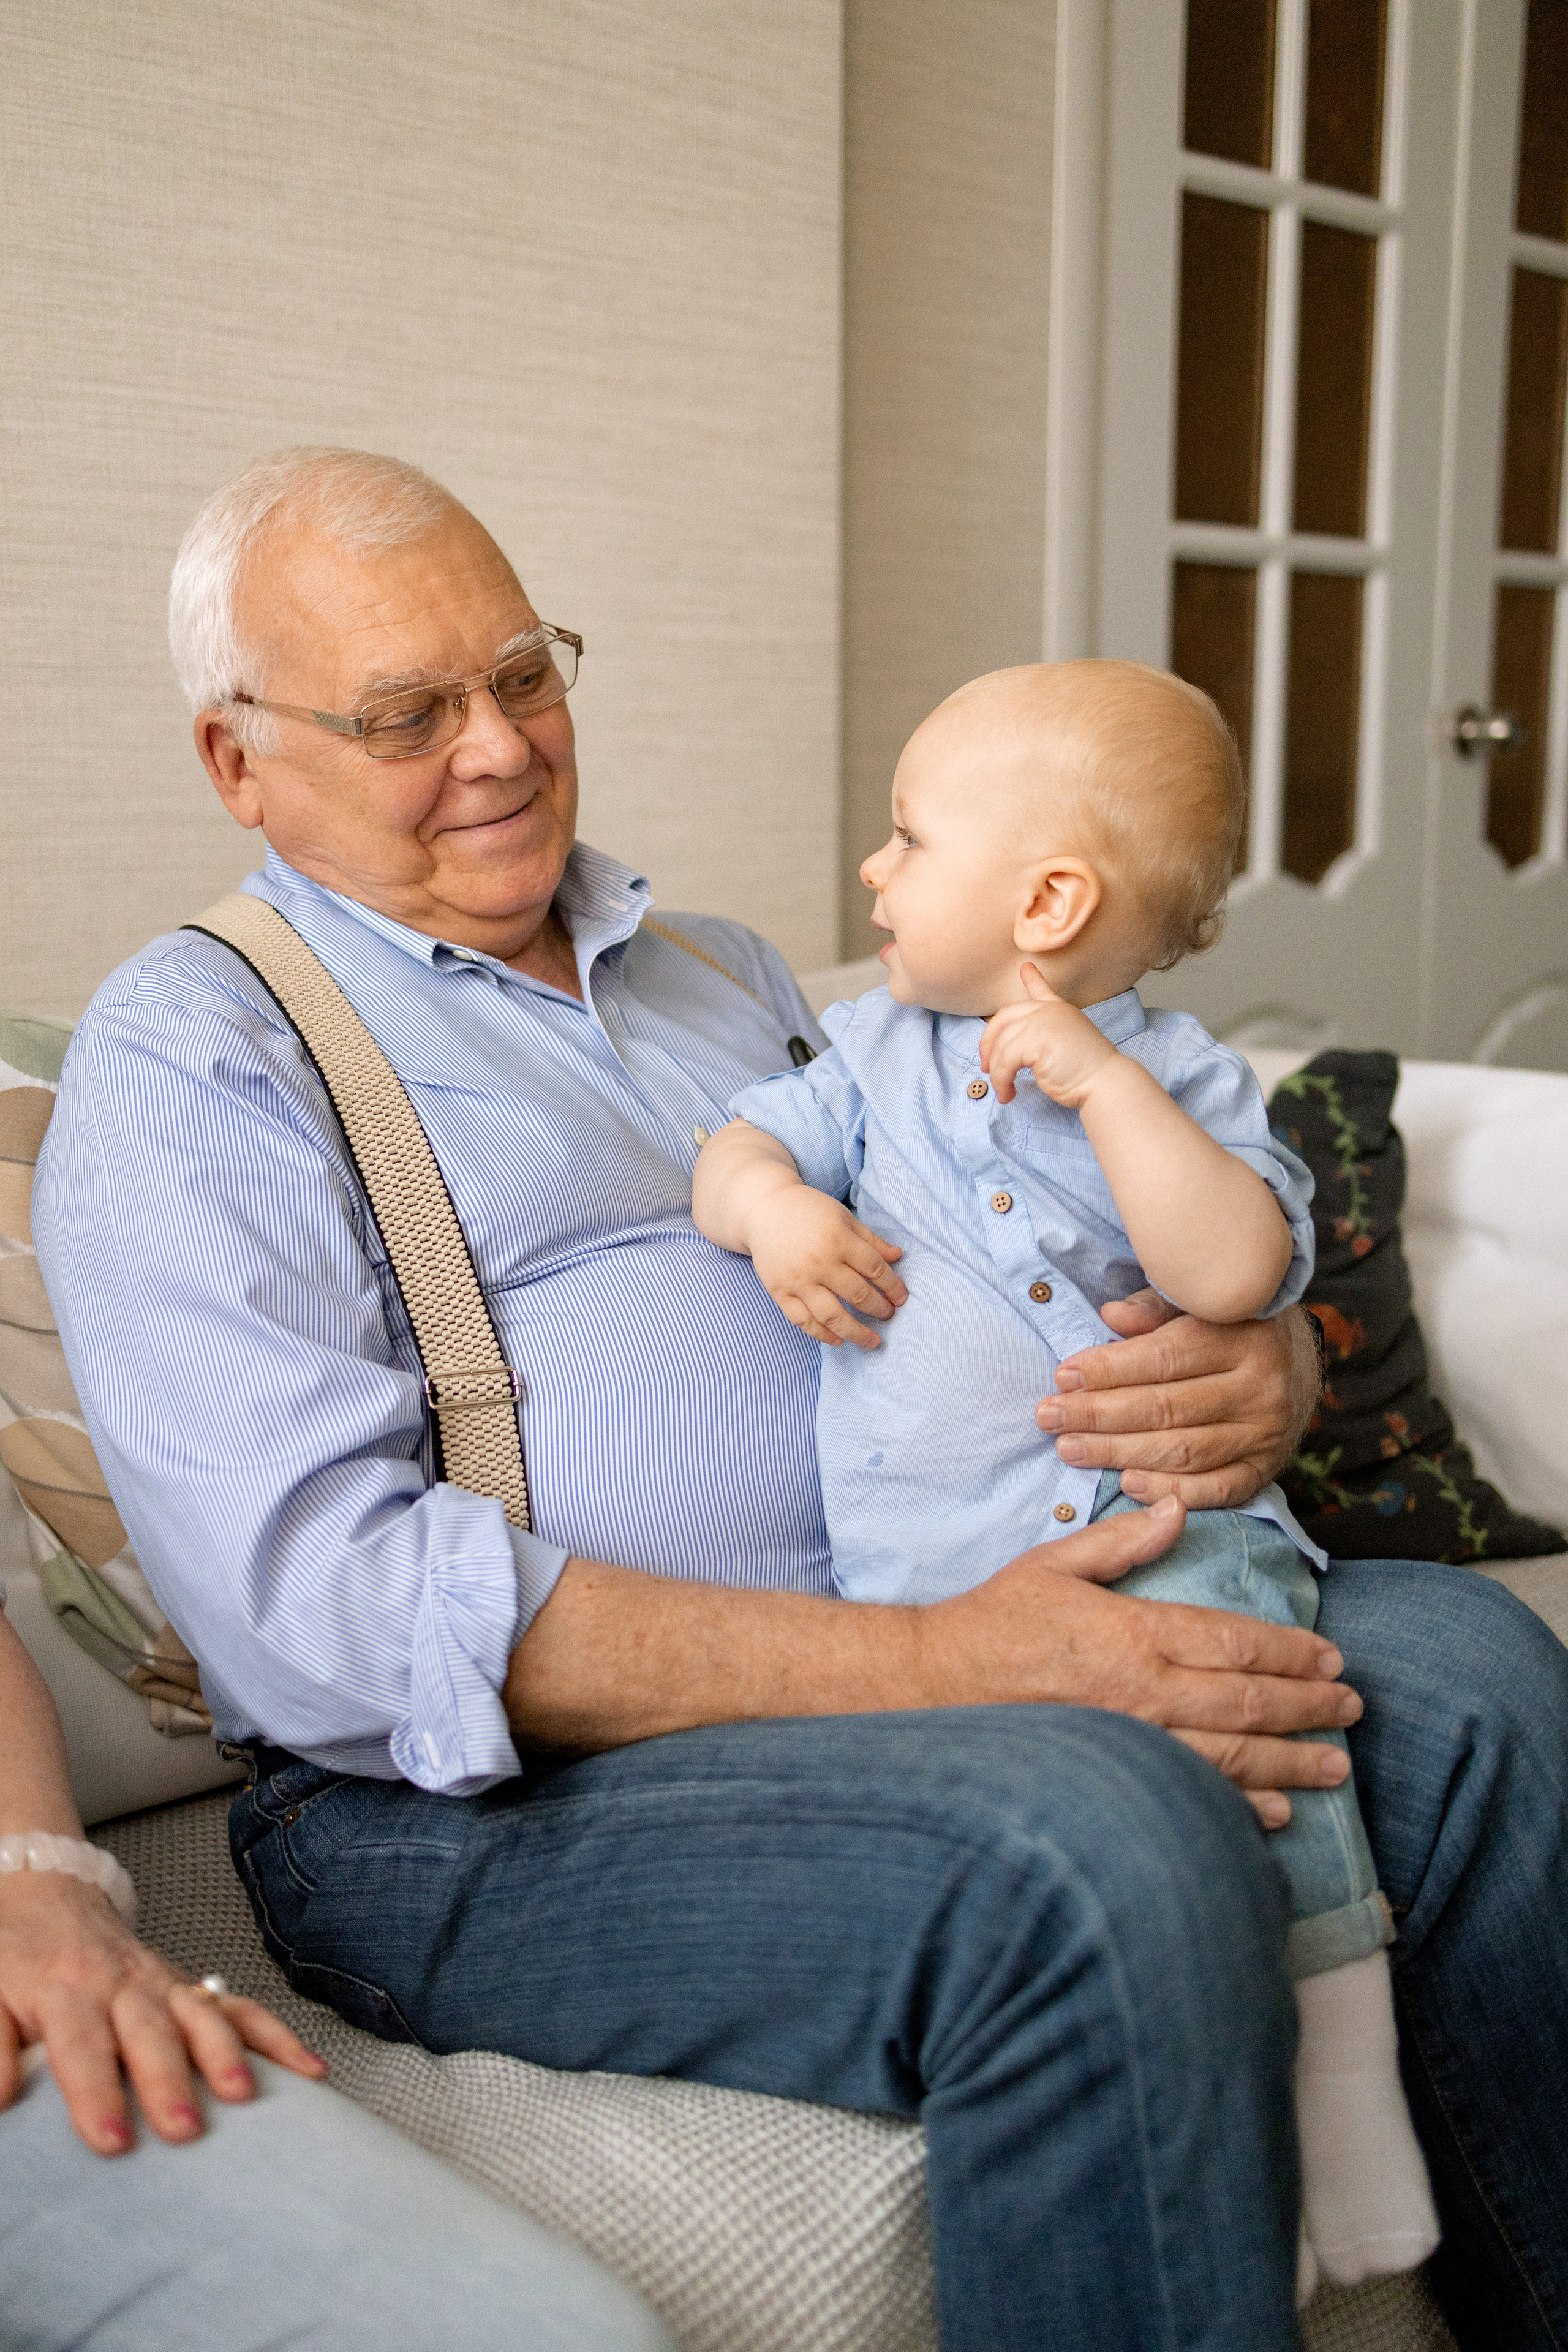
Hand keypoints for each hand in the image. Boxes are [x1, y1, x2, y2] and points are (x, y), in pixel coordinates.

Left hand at [0, 1865, 326, 2153]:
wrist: (51, 1901)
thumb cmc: (16, 1963)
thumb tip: (0, 2101)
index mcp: (65, 1992)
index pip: (81, 2045)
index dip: (95, 2092)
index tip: (111, 2139)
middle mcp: (121, 1985)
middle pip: (148, 2031)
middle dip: (169, 2078)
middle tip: (183, 2129)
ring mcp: (164, 1984)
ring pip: (201, 2014)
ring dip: (224, 2054)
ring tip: (245, 2096)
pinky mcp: (192, 1988)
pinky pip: (241, 2008)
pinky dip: (277, 2037)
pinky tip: (308, 2070)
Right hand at [749, 1187, 906, 1348]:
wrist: (764, 1209)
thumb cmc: (809, 1210)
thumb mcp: (844, 1217)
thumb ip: (870, 1240)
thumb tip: (898, 1256)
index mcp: (839, 1240)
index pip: (875, 1270)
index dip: (893, 1287)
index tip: (901, 1299)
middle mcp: (820, 1263)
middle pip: (858, 1295)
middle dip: (879, 1309)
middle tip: (888, 1315)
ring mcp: (799, 1280)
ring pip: (832, 1316)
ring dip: (856, 1332)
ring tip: (871, 1341)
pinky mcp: (780, 1291)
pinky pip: (803, 1320)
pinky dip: (821, 1334)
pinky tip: (838, 1340)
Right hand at [916, 1495, 1358, 1826]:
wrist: (935, 1686)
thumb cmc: (994, 1620)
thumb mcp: (1054, 1564)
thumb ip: (1122, 1541)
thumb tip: (1176, 1510)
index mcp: (1134, 1633)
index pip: (1235, 1642)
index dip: (1292, 1651)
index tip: (1331, 1657)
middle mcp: (1143, 1691)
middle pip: (1249, 1701)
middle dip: (1310, 1706)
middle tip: (1354, 1707)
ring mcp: (1132, 1741)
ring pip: (1232, 1756)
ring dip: (1292, 1761)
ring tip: (1336, 1765)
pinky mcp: (1115, 1777)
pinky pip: (1191, 1796)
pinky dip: (1242, 1808)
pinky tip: (1279, 1813)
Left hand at [979, 963, 1115, 1106]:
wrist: (1104, 1081)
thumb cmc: (1087, 1072)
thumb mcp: (1066, 1045)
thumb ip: (1045, 1038)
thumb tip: (1018, 1049)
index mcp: (1060, 1010)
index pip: (1042, 991)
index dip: (1032, 979)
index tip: (1025, 968)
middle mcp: (1049, 1011)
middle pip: (1004, 1018)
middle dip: (988, 1043)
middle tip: (986, 1066)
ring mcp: (1041, 1022)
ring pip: (1001, 1045)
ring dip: (997, 1072)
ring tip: (1003, 1091)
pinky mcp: (1034, 1040)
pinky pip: (1004, 1061)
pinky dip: (1001, 1080)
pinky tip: (1008, 1093)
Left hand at [1034, 1292, 1319, 1507]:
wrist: (1302, 1363)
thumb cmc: (1230, 1328)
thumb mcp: (1199, 1305)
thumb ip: (1154, 1308)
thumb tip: (1111, 1316)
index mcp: (1242, 1336)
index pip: (1164, 1357)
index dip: (1108, 1369)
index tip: (1062, 1377)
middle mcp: (1260, 1387)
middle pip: (1167, 1408)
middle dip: (1099, 1415)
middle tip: (1048, 1417)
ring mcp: (1266, 1433)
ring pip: (1183, 1450)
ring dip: (1119, 1453)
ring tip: (1070, 1448)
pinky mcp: (1266, 1469)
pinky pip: (1217, 1489)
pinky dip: (1170, 1490)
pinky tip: (1127, 1484)